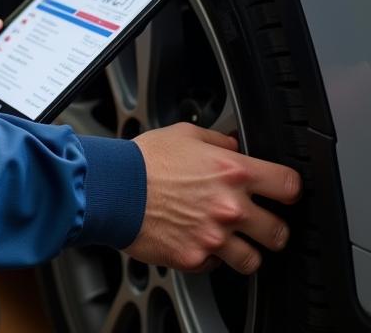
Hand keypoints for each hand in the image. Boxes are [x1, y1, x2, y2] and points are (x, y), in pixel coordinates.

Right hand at [127, 123, 301, 274]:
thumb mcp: (184, 134)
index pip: (289, 186)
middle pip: (280, 233)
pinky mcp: (195, 259)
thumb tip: (234, 145)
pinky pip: (215, 266)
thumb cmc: (144, 160)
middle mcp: (230, 207)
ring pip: (254, 260)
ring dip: (243, 250)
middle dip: (270, 227)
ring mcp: (214, 237)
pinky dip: (209, 257)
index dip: (288, 190)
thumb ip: (218, 141)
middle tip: (256, 222)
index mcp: (233, 172)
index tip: (281, 193)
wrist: (111, 187)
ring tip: (226, 239)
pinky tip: (194, 239)